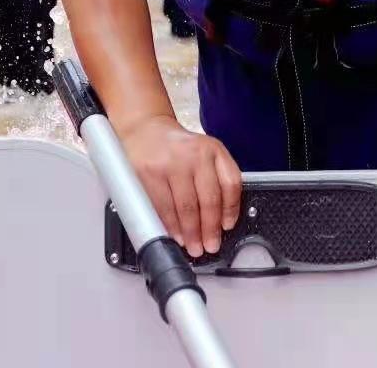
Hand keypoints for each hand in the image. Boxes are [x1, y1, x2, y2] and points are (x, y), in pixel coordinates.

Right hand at [118, 116, 240, 256]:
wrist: (145, 129)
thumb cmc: (177, 147)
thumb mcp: (204, 152)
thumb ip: (215, 178)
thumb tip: (221, 219)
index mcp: (213, 149)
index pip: (230, 183)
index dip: (231, 209)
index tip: (227, 227)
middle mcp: (194, 154)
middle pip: (208, 200)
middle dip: (210, 229)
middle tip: (210, 246)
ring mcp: (170, 164)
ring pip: (185, 208)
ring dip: (191, 233)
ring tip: (193, 246)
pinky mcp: (149, 174)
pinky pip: (162, 207)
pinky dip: (170, 226)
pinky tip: (175, 235)